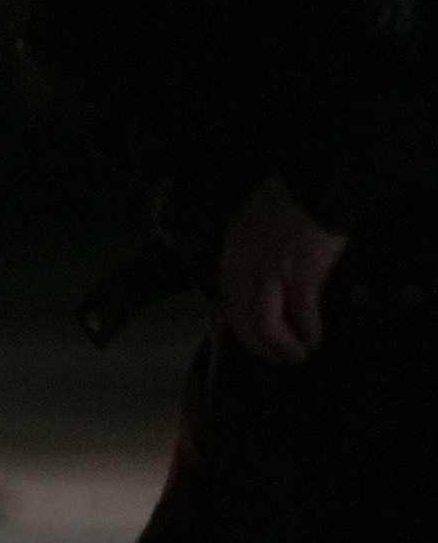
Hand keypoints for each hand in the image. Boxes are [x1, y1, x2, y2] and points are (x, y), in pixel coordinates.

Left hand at [218, 178, 347, 364]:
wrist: (316, 185)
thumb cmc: (288, 203)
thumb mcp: (250, 229)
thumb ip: (245, 258)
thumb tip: (251, 286)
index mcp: (230, 256)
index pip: (226, 300)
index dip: (235, 325)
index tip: (246, 338)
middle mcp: (243, 270)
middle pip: (241, 320)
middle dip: (257, 345)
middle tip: (273, 357)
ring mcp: (272, 275)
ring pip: (265, 325)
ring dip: (281, 346)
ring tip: (294, 356)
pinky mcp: (303, 278)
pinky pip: (301, 316)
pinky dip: (308, 333)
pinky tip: (314, 340)